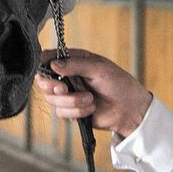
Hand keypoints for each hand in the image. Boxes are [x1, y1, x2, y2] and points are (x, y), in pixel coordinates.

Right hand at [34, 48, 151, 137]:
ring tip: (90, 99)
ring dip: (71, 101)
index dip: (43, 63)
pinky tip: (90, 108)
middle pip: (43, 82)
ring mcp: (68, 94)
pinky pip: (61, 113)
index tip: (48, 69)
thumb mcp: (98, 68)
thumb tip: (53, 64)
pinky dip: (76, 112)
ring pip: (52, 99)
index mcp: (73, 61)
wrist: (129, 109)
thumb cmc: (118, 83)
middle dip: (52, 86)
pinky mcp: (71, 111)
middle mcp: (67, 77)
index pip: (48, 59)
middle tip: (65, 88)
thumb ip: (75, 65)